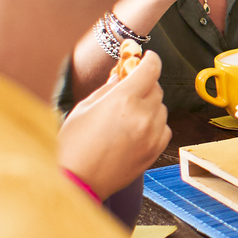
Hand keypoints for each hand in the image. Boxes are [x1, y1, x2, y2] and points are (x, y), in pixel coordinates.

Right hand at [59, 51, 170, 199]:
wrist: (78, 181)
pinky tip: (136, 129)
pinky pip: (164, 127)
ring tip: (127, 114)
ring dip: (150, 104)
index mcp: (123, 100)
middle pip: (156, 88)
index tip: (147, 57)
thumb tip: (121, 74)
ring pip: (161, 108)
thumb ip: (108, 88)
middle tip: (130, 87)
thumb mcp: (84, 108)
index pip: (150, 69)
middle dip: (145, 83)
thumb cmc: (73, 145)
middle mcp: (143, 115)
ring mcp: (152, 134)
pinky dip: (154, 123)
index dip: (150, 59)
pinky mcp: (156, 149)